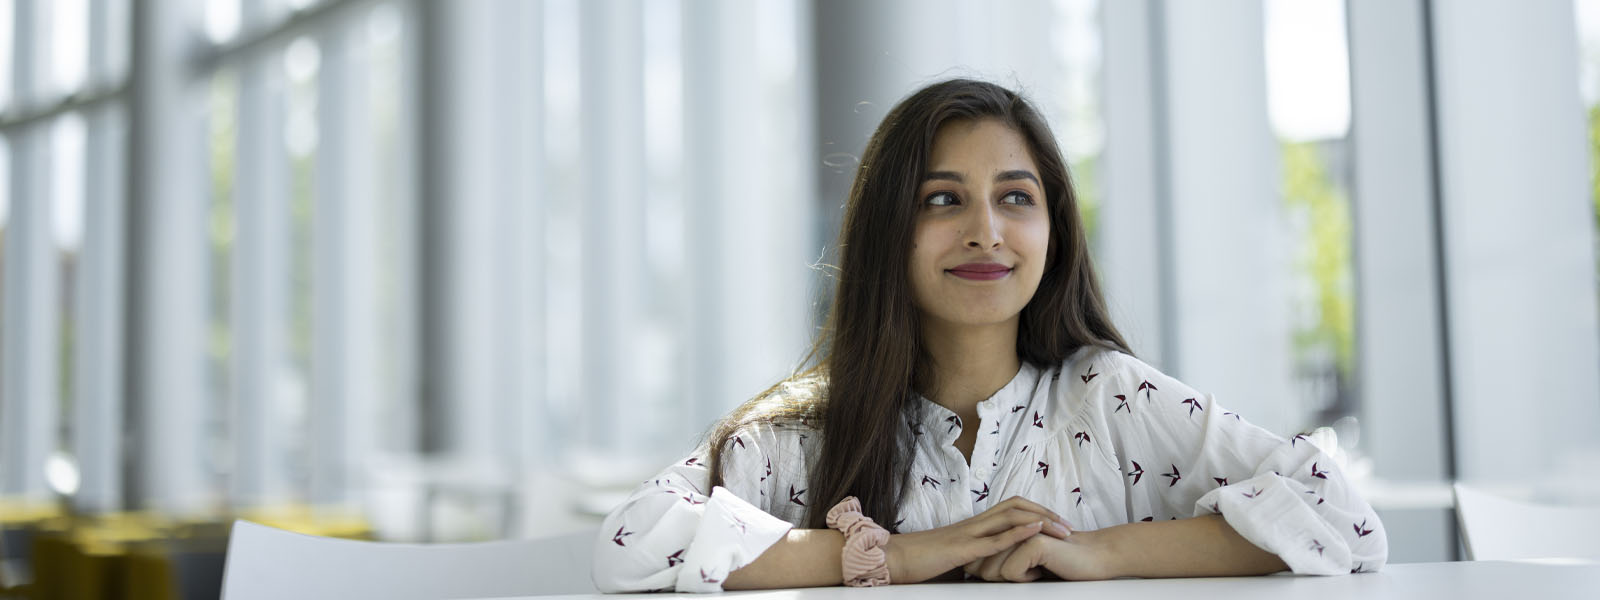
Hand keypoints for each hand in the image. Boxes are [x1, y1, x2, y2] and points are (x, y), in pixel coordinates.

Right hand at [884, 496, 1072, 583]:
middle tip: (1070, 526)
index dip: (1036, 513)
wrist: (893, 560)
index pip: (1011, 510)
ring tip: (1063, 529)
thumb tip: (991, 566)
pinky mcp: (962, 548)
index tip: (1058, 525)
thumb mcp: (955, 557)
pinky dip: (1018, 533)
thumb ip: (974, 557)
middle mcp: (974, 524)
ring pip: (1010, 518)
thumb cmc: (920, 562)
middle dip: (1047, 515)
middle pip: (1017, 508)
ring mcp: (969, 534)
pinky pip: (994, 538)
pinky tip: (1036, 532)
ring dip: (1041, 521)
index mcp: (973, 526)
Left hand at [964, 530, 1114, 581]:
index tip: (1013, 572)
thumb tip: (975, 570)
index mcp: (1004, 529)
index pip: (975, 560)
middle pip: (979, 567)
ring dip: (1014, 578)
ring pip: (992, 571)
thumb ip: (1002, 559)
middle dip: (997, 578)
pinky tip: (1043, 569)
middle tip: (1026, 571)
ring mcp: (1019, 532)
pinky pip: (1011, 573)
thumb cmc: (1059, 561)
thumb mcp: (1024, 560)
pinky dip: (1027, 578)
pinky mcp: (1031, 542)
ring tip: (1035, 568)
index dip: (987, 573)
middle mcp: (1008, 527)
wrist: (1093, 556)